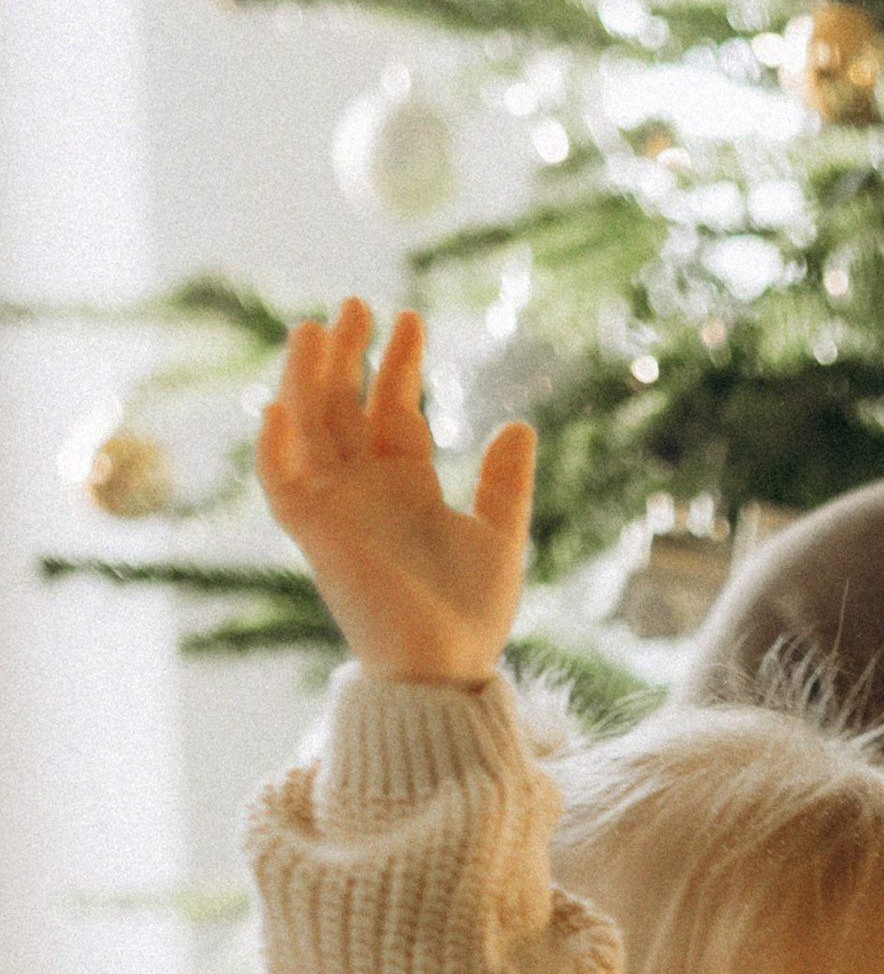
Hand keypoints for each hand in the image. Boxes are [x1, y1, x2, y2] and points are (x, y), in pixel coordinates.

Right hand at [256, 299, 533, 685]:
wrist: (448, 668)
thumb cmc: (473, 613)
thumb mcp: (500, 536)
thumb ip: (504, 482)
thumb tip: (518, 424)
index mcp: (406, 485)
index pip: (393, 409)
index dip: (398, 365)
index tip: (408, 317)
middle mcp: (365, 489)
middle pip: (345, 407)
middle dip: (347, 356)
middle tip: (355, 305)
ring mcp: (337, 508)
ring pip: (309, 430)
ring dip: (306, 381)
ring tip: (314, 329)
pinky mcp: (315, 535)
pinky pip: (282, 483)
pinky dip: (275, 447)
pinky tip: (280, 405)